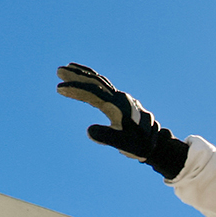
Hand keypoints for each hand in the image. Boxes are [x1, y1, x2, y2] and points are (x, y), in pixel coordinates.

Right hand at [55, 63, 189, 178]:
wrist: (157, 145)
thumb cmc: (139, 146)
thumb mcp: (124, 144)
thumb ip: (108, 137)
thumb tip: (88, 131)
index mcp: (119, 106)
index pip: (94, 94)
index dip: (77, 90)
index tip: (60, 88)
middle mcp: (120, 98)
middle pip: (96, 82)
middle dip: (77, 76)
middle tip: (58, 70)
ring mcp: (121, 99)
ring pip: (100, 82)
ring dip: (83, 75)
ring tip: (68, 69)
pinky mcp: (121, 102)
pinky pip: (104, 87)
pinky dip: (92, 81)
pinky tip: (86, 82)